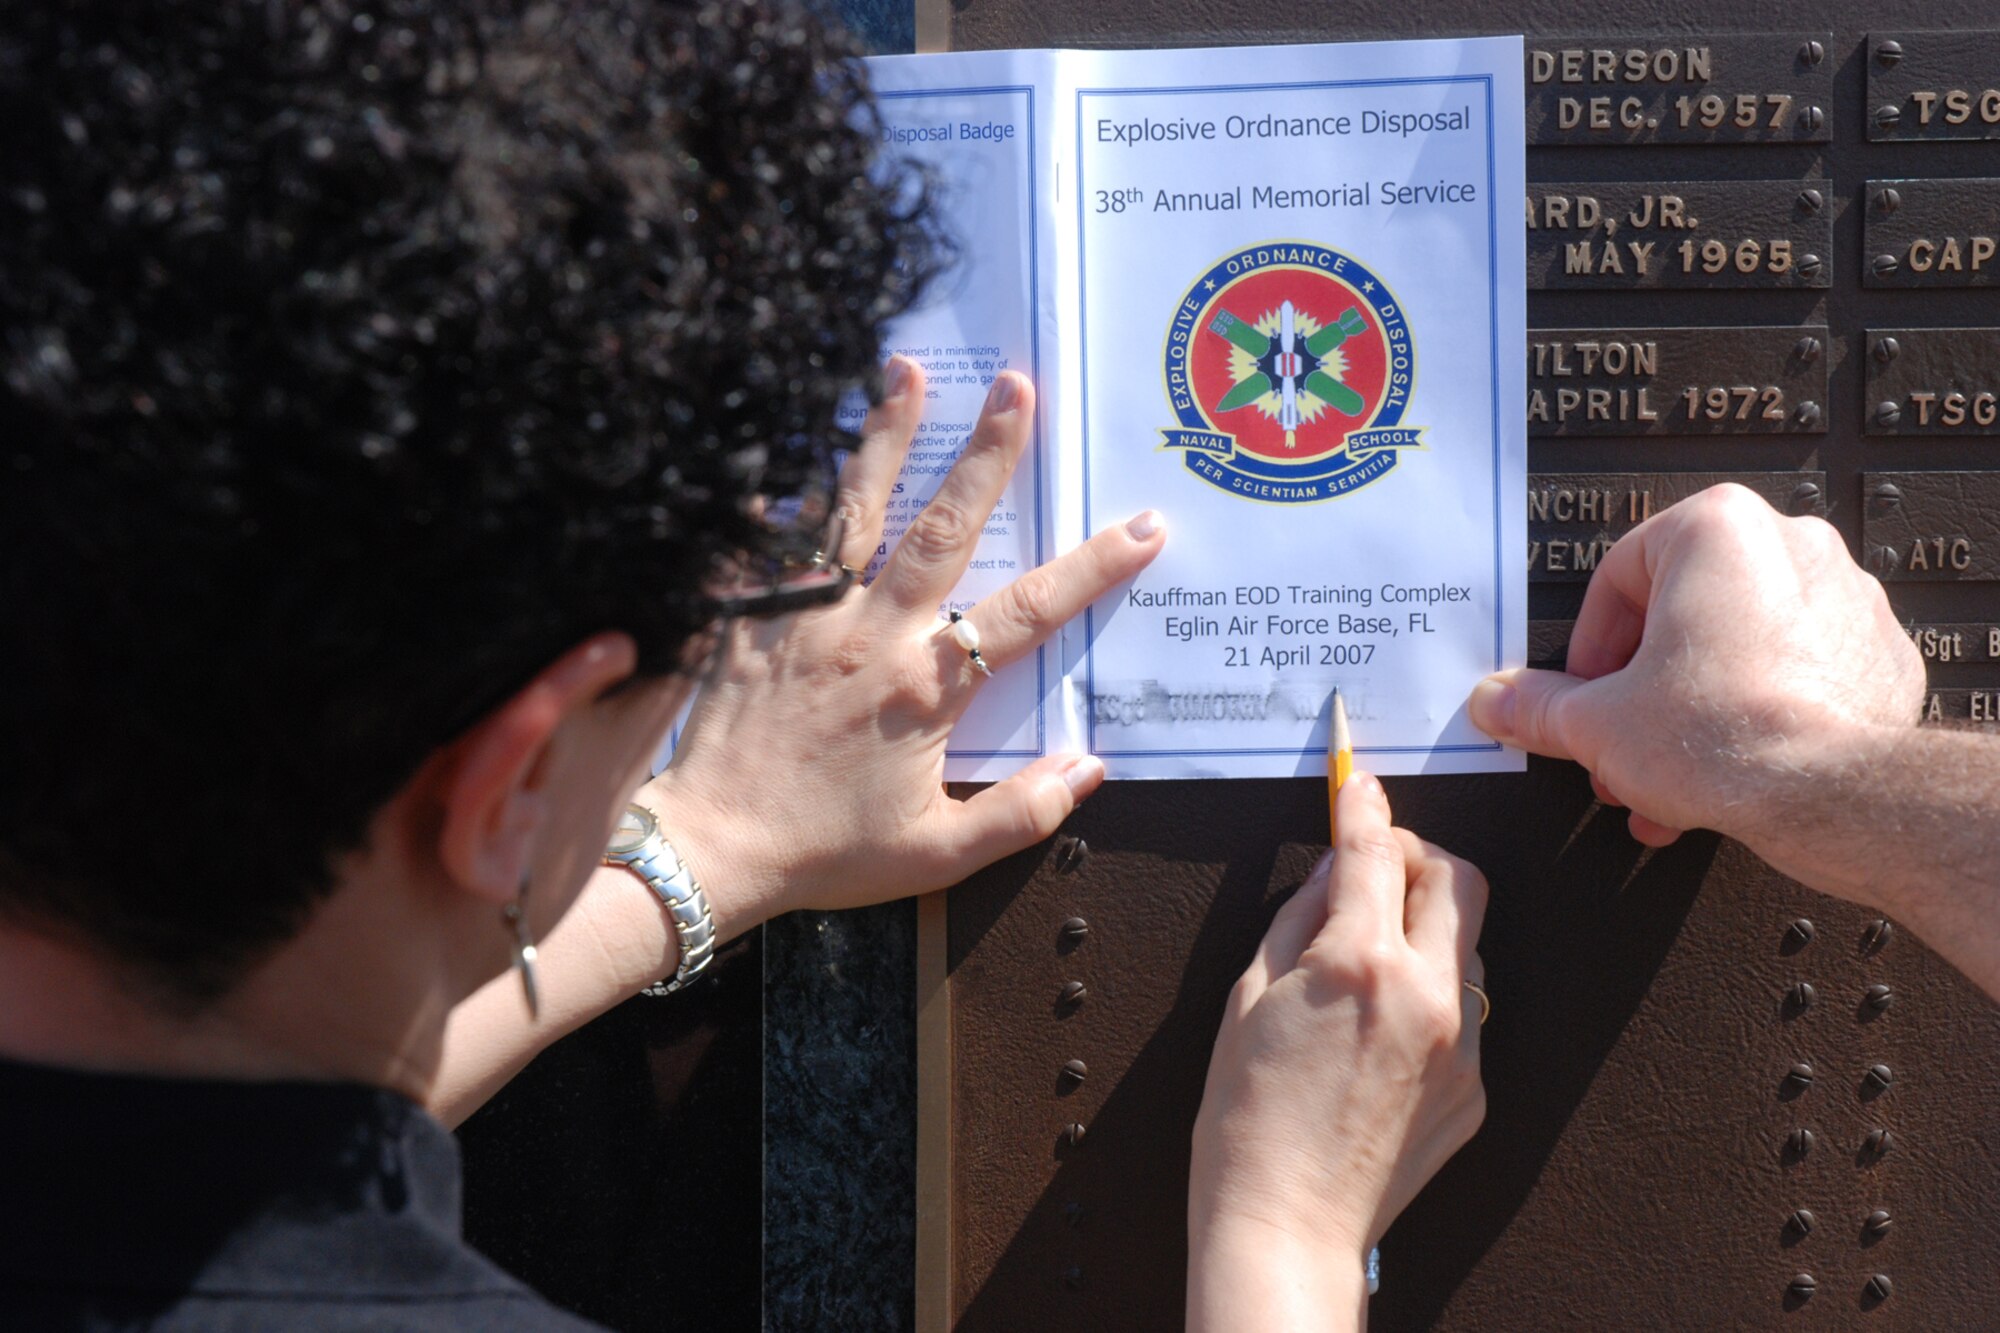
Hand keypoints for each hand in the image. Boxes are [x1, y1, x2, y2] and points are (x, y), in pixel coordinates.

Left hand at [651, 358, 1165, 933]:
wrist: (706, 850)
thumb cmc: (823, 854)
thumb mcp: (936, 855)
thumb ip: (1020, 812)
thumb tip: (1090, 767)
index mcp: (926, 687)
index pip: (1029, 612)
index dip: (1093, 567)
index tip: (1142, 525)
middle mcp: (872, 634)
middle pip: (944, 527)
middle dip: (987, 453)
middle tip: (1018, 387)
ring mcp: (807, 617)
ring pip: (855, 509)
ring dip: (885, 436)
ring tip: (904, 371)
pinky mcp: (751, 618)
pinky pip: (773, 541)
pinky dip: (785, 491)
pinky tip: (793, 446)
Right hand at [1187, 774, 1486, 1329]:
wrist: (1286, 1224)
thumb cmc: (1247, 1119)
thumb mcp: (1248, 995)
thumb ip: (1296, 918)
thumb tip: (1329, 872)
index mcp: (1360, 963)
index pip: (1374, 849)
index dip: (1362, 805)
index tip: (1356, 786)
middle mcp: (1426, 994)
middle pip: (1458, 877)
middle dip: (1417, 855)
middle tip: (1375, 865)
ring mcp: (1463, 1044)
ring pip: (1466, 944)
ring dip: (1425, 927)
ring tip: (1366, 961)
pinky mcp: (1475, 1087)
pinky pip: (1462, 1012)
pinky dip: (1426, 999)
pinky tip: (1376, 1034)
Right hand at [1468, 484, 1924, 855]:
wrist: (1829, 795)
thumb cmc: (1728, 736)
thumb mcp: (1596, 722)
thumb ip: (1538, 705)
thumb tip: (1501, 702)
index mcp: (1715, 529)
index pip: (1617, 578)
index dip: (1588, 650)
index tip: (1584, 695)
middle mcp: (1789, 546)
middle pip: (1682, 616)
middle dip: (1644, 690)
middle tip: (1623, 738)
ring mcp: (1846, 598)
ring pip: (1742, 647)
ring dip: (1697, 706)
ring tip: (1671, 770)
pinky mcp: (1881, 654)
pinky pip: (1800, 674)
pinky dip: (1762, 712)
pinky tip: (1733, 765)